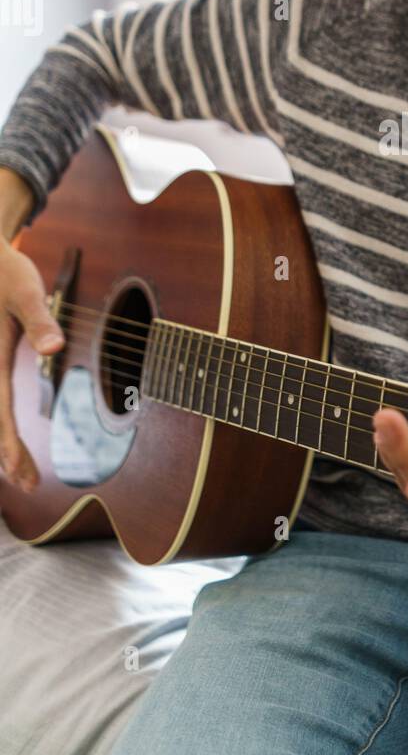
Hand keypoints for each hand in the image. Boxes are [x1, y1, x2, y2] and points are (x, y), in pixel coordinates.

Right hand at [0, 239, 63, 490]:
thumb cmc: (5, 270)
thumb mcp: (25, 289)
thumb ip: (40, 319)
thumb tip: (54, 348)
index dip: (7, 442)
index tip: (17, 470)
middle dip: (7, 453)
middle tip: (29, 484)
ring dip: (2, 443)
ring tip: (21, 475)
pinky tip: (7, 443)